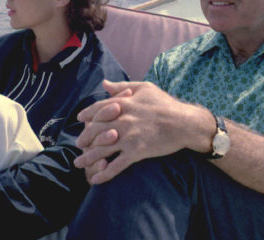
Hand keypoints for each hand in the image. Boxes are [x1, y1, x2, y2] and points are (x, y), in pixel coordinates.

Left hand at [74, 80, 212, 183]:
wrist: (185, 123)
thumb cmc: (166, 104)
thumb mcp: (144, 88)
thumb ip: (122, 87)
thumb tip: (105, 83)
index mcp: (123, 104)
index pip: (97, 109)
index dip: (86, 115)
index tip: (80, 119)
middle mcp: (122, 120)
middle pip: (95, 131)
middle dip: (84, 139)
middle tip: (78, 145)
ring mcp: (128, 138)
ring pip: (101, 149)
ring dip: (87, 158)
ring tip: (78, 163)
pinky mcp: (136, 152)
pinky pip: (116, 165)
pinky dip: (104, 174)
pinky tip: (95, 179)